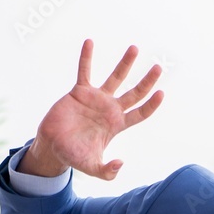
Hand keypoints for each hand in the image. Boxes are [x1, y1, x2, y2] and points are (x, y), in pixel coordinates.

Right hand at [19, 40, 163, 179]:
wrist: (52, 146)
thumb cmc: (73, 156)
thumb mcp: (91, 167)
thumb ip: (106, 171)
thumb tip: (120, 165)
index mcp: (116, 125)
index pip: (139, 113)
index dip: (151, 104)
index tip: (161, 93)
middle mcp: (110, 109)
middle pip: (134, 93)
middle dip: (147, 80)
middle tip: (159, 67)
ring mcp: (96, 99)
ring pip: (115, 77)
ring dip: (125, 63)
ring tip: (135, 48)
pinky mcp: (79, 92)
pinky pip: (84, 71)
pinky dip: (86, 57)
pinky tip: (90, 42)